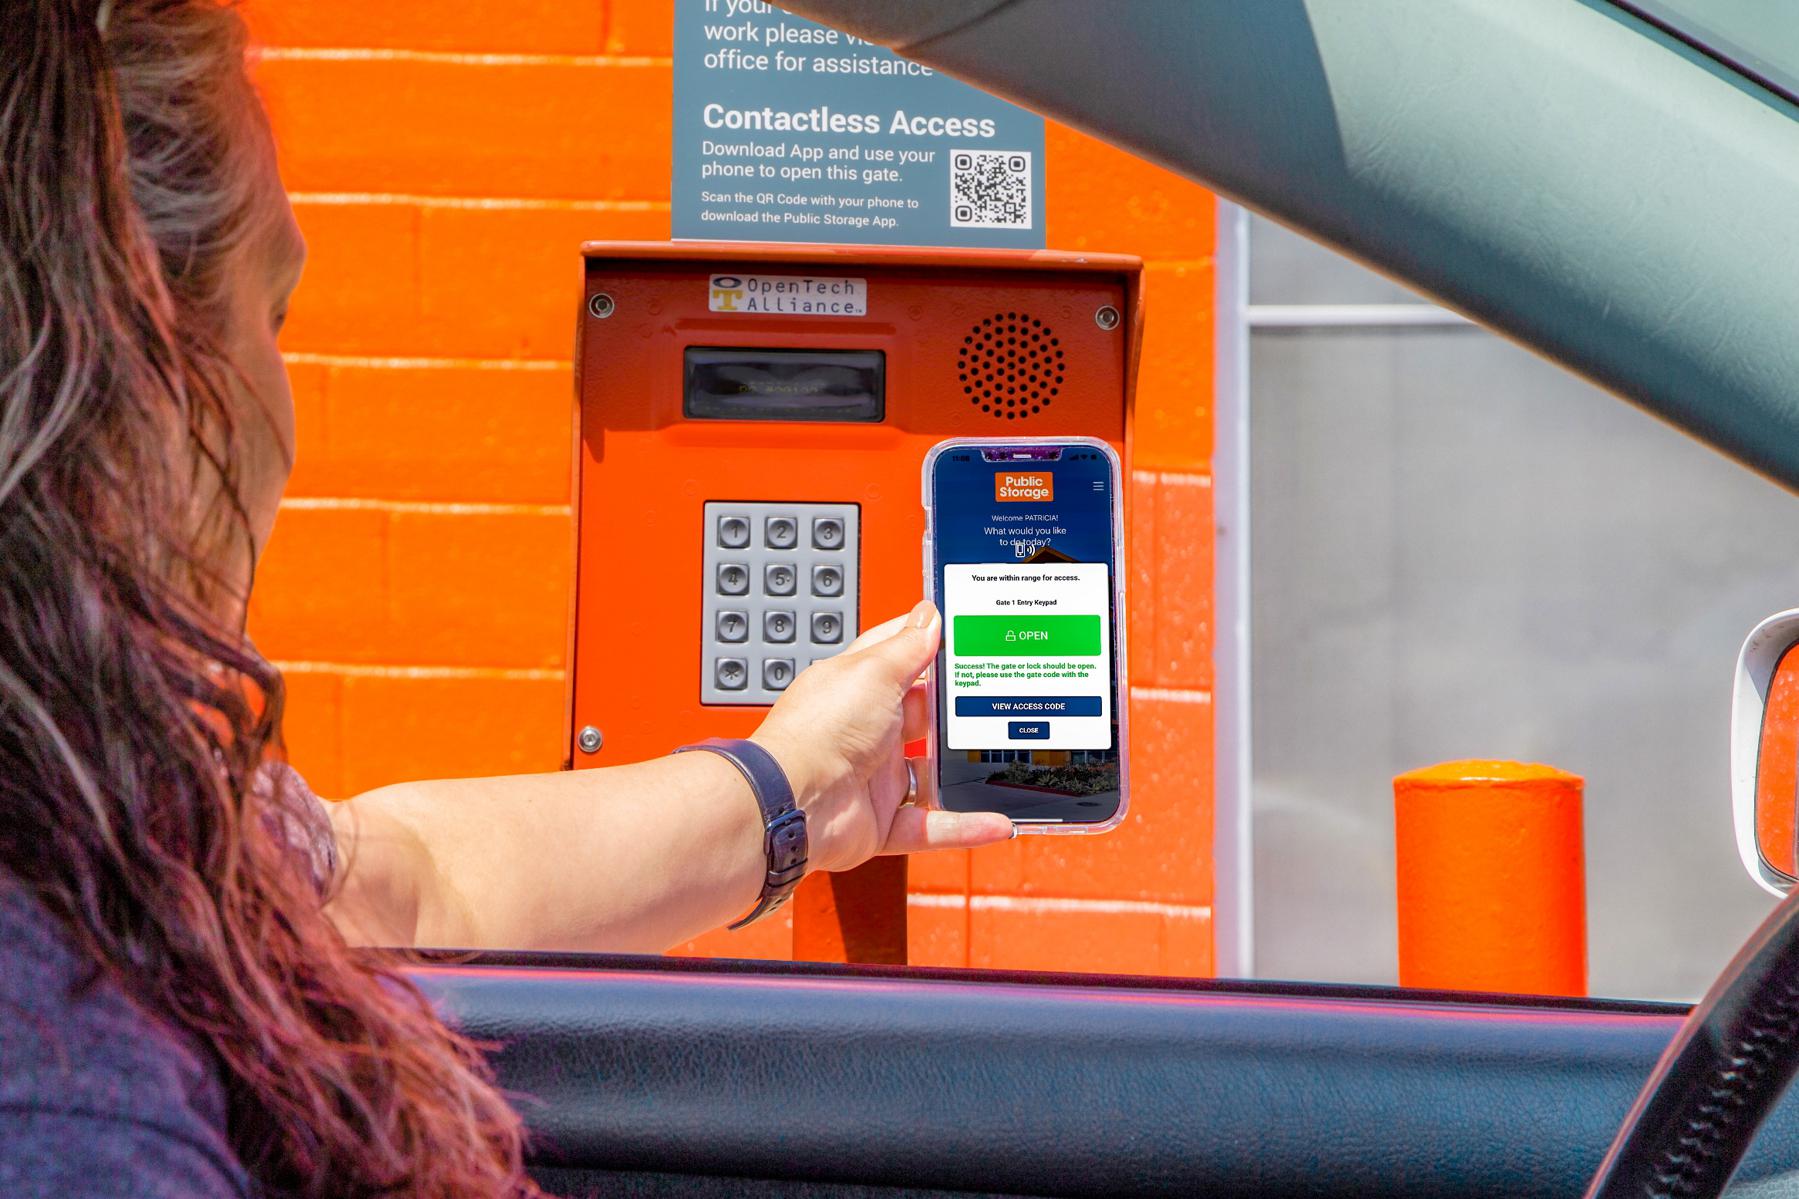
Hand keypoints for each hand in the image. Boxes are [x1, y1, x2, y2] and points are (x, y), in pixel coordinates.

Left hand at [751, 600, 1013, 873]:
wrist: (793, 804)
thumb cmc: (818, 732)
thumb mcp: (873, 673)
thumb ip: (907, 648)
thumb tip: (928, 617)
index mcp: (857, 688)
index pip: (897, 657)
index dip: (928, 643)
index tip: (965, 635)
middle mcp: (866, 732)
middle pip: (923, 718)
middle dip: (958, 711)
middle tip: (1000, 698)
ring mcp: (875, 777)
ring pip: (932, 774)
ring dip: (964, 772)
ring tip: (1002, 759)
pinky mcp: (883, 821)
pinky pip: (932, 826)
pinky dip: (965, 827)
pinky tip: (996, 820)